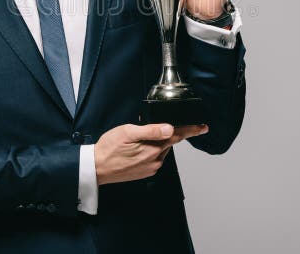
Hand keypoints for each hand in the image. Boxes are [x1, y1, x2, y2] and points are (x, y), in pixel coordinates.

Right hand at [94, 123, 208, 184]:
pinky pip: (153, 157)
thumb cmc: (109, 149)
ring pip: (160, 149)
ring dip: (155, 142)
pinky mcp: (145, 171)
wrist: (96, 168)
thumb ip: (151, 130)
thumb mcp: (128, 132)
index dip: (190, 130)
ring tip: (135, 140)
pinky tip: (135, 149)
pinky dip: (149, 150)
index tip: (202, 127)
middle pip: (169, 141)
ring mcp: (150, 167)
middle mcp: (155, 160)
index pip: (177, 136)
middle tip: (145, 129)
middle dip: (164, 133)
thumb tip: (170, 128)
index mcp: (153, 149)